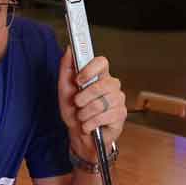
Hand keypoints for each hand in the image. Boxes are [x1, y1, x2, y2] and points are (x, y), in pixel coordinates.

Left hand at [57, 50, 126, 164]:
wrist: (79, 135)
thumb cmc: (74, 111)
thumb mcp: (64, 89)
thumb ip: (66, 68)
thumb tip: (69, 49)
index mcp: (99, 76)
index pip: (102, 62)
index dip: (90, 70)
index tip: (79, 80)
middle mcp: (112, 86)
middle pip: (102, 84)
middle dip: (84, 97)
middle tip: (78, 104)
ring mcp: (118, 100)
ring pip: (101, 102)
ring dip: (85, 113)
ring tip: (82, 117)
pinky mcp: (121, 115)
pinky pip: (105, 116)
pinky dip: (90, 123)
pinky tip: (88, 126)